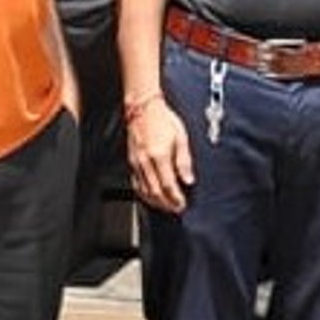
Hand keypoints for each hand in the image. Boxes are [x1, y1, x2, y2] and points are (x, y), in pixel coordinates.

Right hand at [128, 97, 193, 213]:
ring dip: (155, 202)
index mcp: (159, 156)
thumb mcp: (181, 137)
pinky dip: (143, 194)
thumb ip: (184, 161)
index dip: (176, 198)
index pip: (168, 185)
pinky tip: (150, 197)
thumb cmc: (163, 120)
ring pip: (144, 190)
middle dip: (166, 204)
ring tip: (166, 206)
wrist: (143, 109)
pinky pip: (136, 184)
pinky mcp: (131, 162)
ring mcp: (136, 163)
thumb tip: (188, 179)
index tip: (183, 205)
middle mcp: (146, 162)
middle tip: (176, 209)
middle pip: (155, 192)